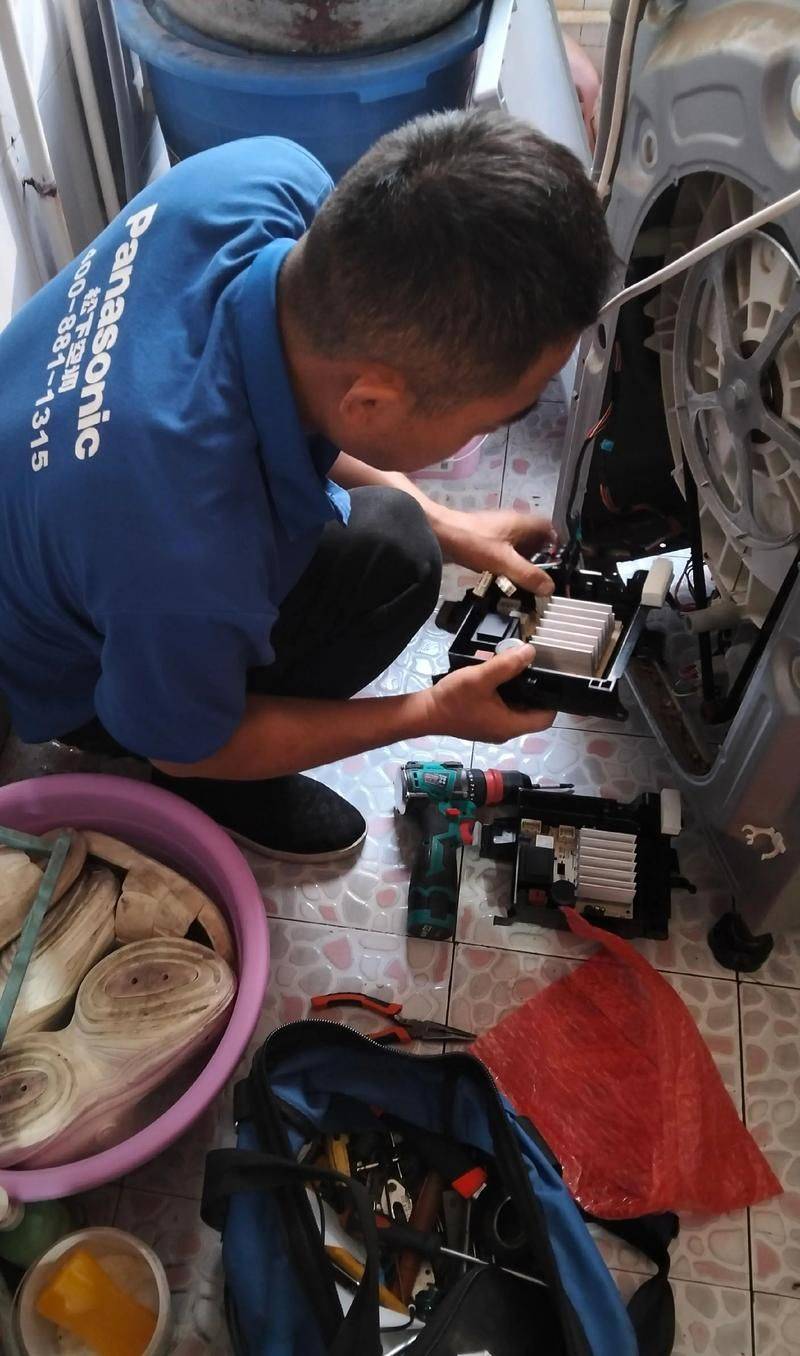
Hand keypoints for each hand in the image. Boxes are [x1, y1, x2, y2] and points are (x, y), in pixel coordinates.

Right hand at [424, 642, 555, 742]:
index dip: (551, 700)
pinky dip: (504, 695)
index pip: (545, 719)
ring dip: (517, 691)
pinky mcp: (484, 723)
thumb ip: (507, 664)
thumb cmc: (453, 699)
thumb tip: (530, 652)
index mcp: (510, 725)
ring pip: (516, 710)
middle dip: (532, 691)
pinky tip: (497, 679)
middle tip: (530, 670)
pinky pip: (502, 710)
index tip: (549, 681)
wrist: (425, 713)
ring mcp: (493, 728)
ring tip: (514, 671)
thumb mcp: (481, 677)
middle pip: (531, 713)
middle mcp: (505, 731)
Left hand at [429, 506, 558, 594]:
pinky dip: (507, 564)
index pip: (548, 527)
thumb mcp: (504, 561)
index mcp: (521, 523)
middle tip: (543, 576)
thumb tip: (550, 588)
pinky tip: (505, 578)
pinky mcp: (484, 540)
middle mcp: (512, 524)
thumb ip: (528, 575)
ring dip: (522, 562)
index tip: (559, 562)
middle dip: (540, 557)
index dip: (557, 542)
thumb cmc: (473, 542)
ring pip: (518, 546)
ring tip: (526, 581)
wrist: (439, 534)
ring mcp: (497, 531)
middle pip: (534, 538)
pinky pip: (503, 552)